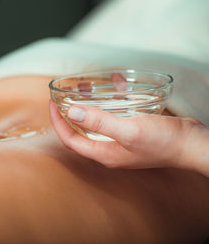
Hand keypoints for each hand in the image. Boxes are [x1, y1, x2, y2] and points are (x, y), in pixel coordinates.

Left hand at [49, 100, 208, 175]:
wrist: (192, 145)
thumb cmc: (163, 142)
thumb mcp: (129, 129)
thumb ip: (99, 121)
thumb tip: (71, 112)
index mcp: (104, 153)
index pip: (70, 139)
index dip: (57, 122)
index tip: (51, 103)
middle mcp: (109, 150)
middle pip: (79, 133)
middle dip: (68, 115)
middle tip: (63, 96)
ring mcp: (120, 142)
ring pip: (95, 124)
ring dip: (86, 108)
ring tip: (82, 90)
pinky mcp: (131, 134)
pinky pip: (112, 119)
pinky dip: (107, 105)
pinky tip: (112, 90)